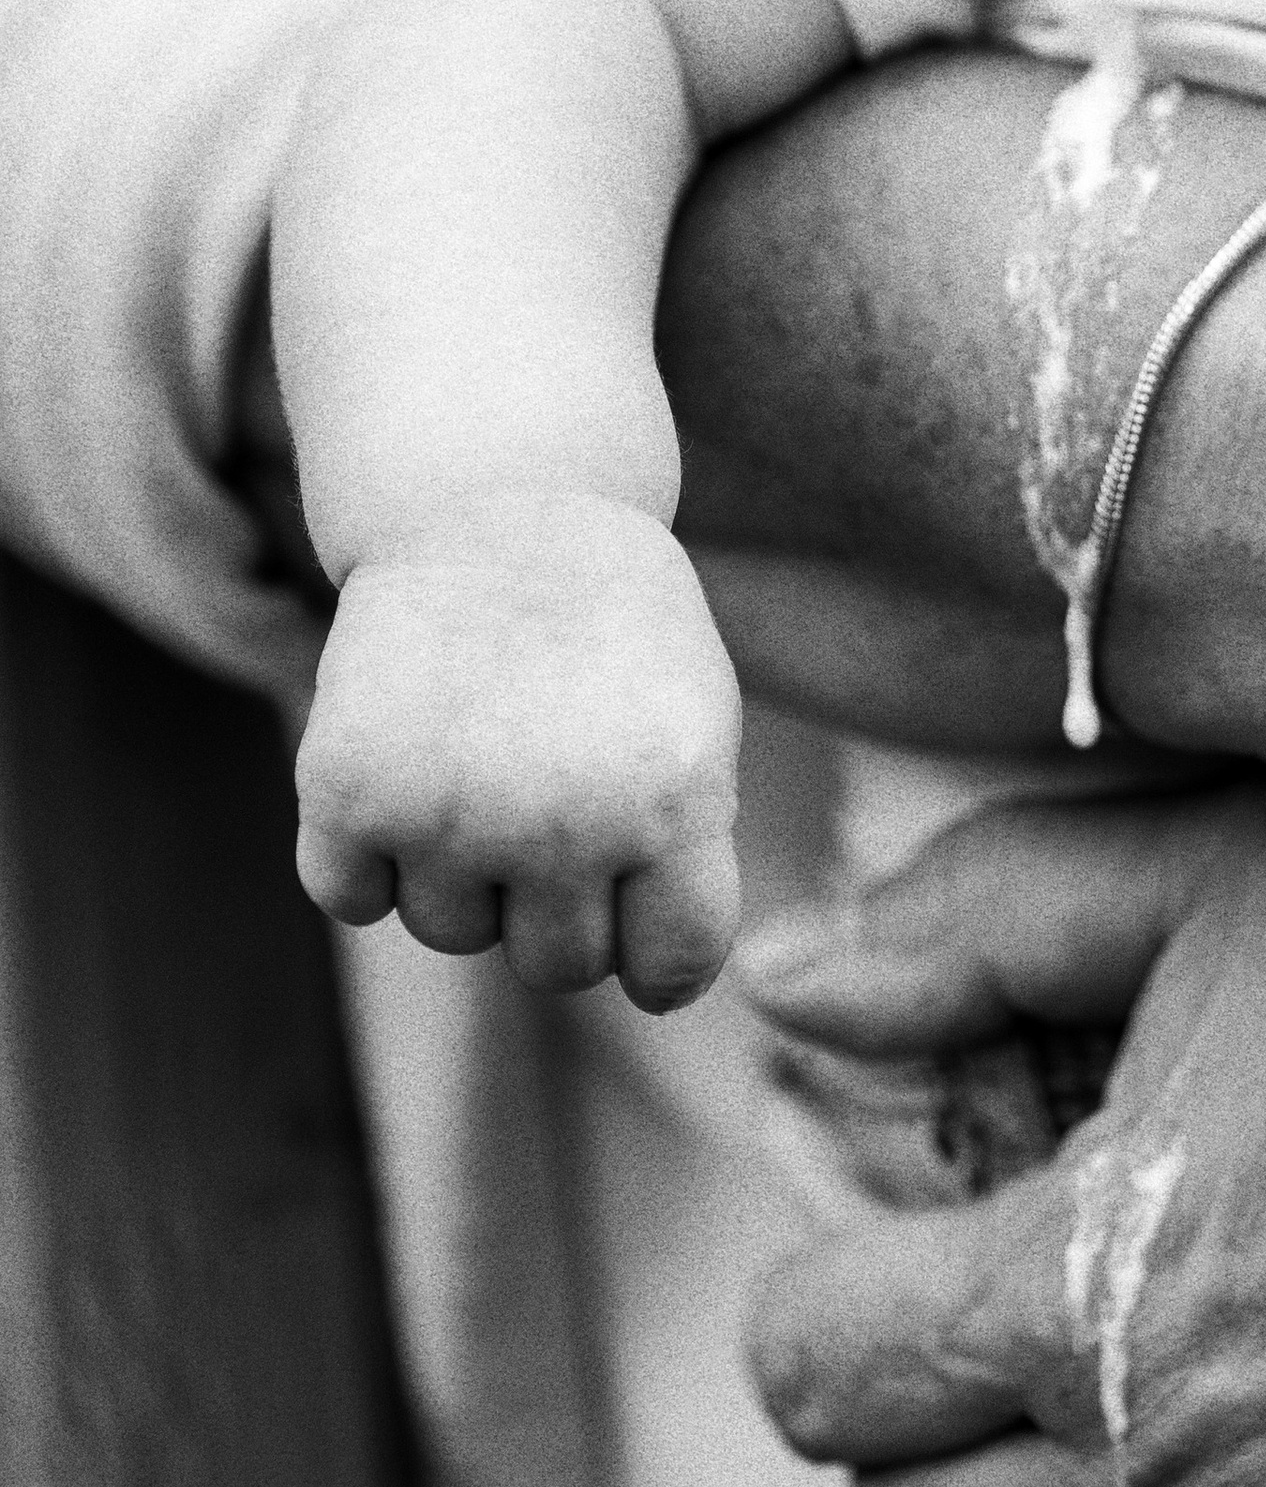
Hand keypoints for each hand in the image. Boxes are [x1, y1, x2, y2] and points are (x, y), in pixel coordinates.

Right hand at [294, 491, 741, 1008]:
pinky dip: (367, 847)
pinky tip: (405, 753)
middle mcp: (566, 819)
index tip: (637, 899)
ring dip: (461, 864)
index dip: (654, 948)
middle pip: (556, 966)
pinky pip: (353, 896)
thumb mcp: (696, 723)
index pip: (672, 969)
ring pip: (451, 932)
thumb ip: (685, 855)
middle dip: (556, 897)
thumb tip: (654, 988)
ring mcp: (451, 811)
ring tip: (482, 744)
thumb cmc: (613, 628)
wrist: (501, 498)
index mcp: (675, 800)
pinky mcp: (348, 790)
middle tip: (549, 782)